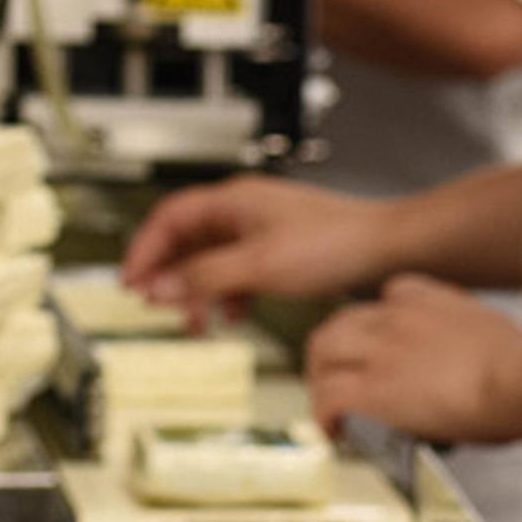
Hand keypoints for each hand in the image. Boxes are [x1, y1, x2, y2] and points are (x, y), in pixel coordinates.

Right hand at [120, 176, 405, 329]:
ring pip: (214, 258)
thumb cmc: (337, 243)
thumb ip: (206, 277)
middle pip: (188, 239)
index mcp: (233, 201)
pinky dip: (231, 292)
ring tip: (194, 319)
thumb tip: (159, 289)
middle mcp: (245, 209)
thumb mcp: (260, 265)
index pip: (169, 219)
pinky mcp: (284, 250)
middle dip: (170, 274)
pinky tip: (235, 314)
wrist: (391, 247)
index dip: (144, 250)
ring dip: (199, 288)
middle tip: (155, 304)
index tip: (130, 282)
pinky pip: (241, 270)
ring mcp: (264, 229)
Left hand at [306, 276, 521, 442]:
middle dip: (334, 350)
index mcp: (431, 301)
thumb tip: (489, 367)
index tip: (384, 343)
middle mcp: (397, 319)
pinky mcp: (372, 389)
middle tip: (340, 376)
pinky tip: (334, 431)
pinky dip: (324, 414)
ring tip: (329, 405)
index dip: (379, 321)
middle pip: (343, 323)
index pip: (389, 295)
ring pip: (323, 353)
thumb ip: (480, 341)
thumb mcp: (502, 334)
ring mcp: (380, 352)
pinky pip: (328, 396)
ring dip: (320, 378)